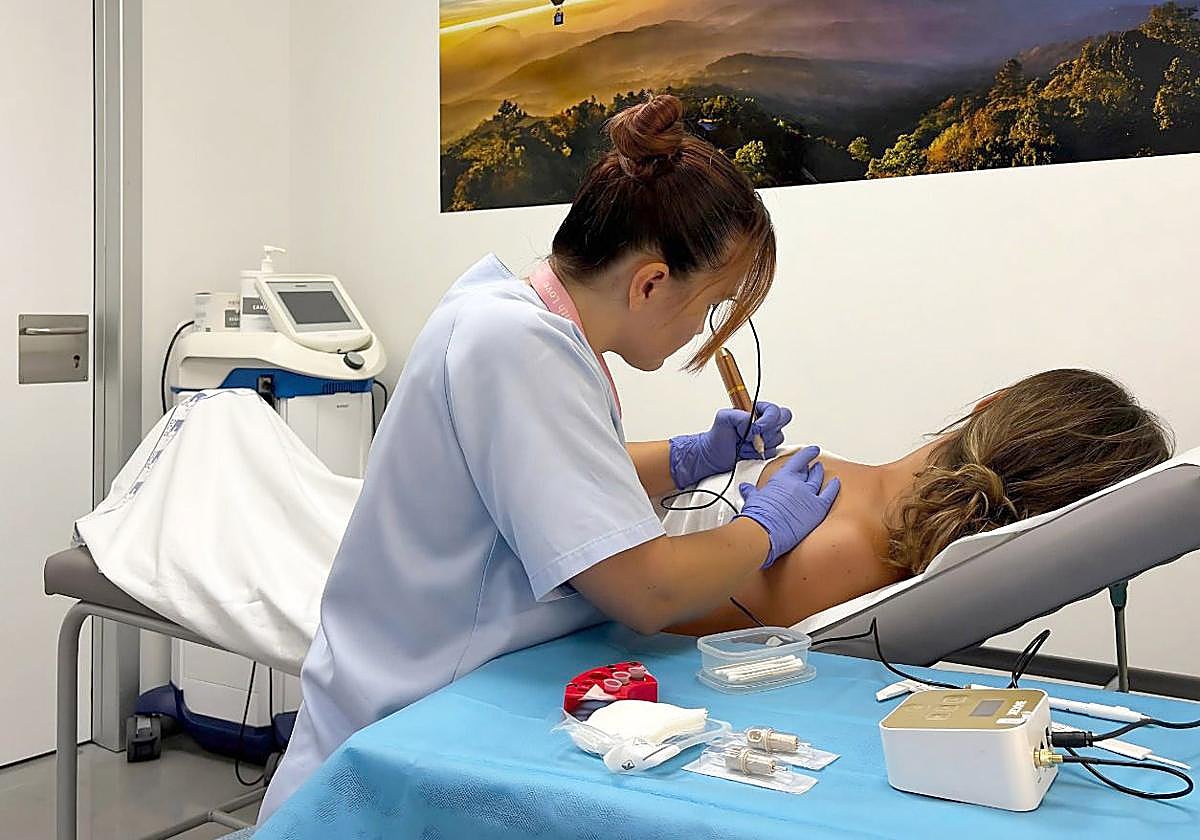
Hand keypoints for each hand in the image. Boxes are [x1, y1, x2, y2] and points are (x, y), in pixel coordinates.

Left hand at [668, 402, 791, 488]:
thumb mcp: (724, 418)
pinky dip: (760, 454)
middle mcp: (764, 422)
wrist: (713, 456)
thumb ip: (740, 416)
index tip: (756, 428)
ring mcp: (766, 436)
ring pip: (778, 439)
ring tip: (745, 444)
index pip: (776, 410)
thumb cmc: (717, 437)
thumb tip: (754, 423)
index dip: (768, 420)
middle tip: (751, 436)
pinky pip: (774, 452)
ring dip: (760, 444)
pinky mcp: (766, 450)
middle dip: (767, 432)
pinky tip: (748, 452)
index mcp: (756, 410)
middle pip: (783, 422)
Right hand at [735, 446, 839, 567]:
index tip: (811, 451)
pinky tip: (836, 483)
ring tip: (821, 471)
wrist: (765, 531)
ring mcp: (809, 495)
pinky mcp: (818, 509)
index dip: (806, 455)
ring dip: (820, 475)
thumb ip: (752, 492)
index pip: (798, 461)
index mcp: (782, 478)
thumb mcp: (753, 499)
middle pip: (808, 472)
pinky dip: (833, 487)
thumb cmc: (758, 516)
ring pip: (818, 480)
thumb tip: (746, 488)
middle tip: (814, 466)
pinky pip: (829, 494)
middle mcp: (797, 484)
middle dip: (811, 468)